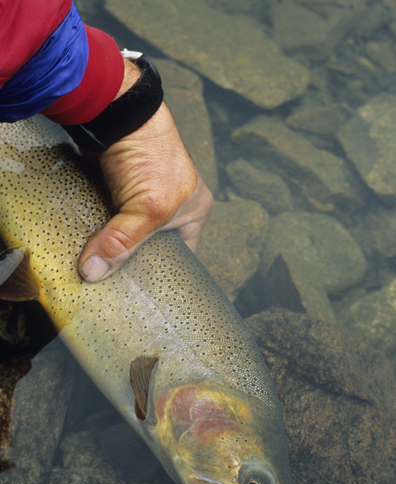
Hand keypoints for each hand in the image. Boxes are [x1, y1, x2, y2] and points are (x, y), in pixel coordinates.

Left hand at [78, 100, 212, 281]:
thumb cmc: (150, 155)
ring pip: (128, 235)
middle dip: (135, 262)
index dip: (167, 274)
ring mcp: (143, 197)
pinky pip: (109, 221)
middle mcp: (172, 206)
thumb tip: (93, 272)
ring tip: (102, 269)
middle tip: (117, 283)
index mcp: (194, 212)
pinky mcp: (117, 190)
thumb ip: (123, 243)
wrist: (117, 110)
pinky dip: (100, 232)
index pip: (185, 255)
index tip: (144, 292)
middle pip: (153, 247)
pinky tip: (91, 246)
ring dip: (114, 248)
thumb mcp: (147, 208)